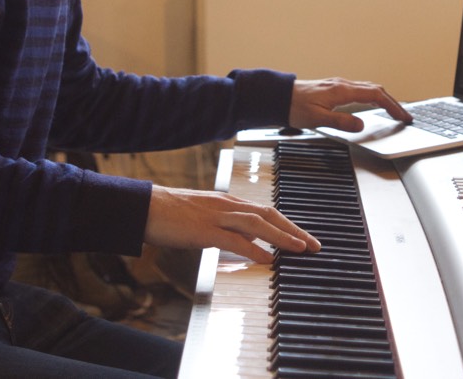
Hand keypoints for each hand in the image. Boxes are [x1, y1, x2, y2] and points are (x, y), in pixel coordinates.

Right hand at [144, 185, 320, 263]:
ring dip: (283, 237)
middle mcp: (228, 206)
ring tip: (301, 249)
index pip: (267, 212)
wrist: (146, 207)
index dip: (289, 225)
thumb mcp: (207, 217)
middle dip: (295, 230)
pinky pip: (234, 239)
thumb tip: (251, 241)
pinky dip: (254, 249)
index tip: (306, 238)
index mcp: (229, 203)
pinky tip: (268, 259)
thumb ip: (229, 227)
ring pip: (258, 224)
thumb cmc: (173, 214)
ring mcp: (217, 216)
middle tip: (315, 245)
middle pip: (270, 215)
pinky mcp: (204, 230)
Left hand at [288, 77, 412, 132]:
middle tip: (404, 116)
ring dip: (384, 98)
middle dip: (392, 102)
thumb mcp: (317, 119)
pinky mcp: (334, 88)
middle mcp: (342, 85)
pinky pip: (360, 89)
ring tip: (393, 111)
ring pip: (368, 88)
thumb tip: (361, 125)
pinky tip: (373, 104)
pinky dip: (373, 97)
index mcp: (341, 91)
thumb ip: (340, 122)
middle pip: (375, 89)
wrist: (279, 97)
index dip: (392, 105)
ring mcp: (338, 85)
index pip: (375, 95)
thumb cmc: (294, 107)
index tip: (402, 116)